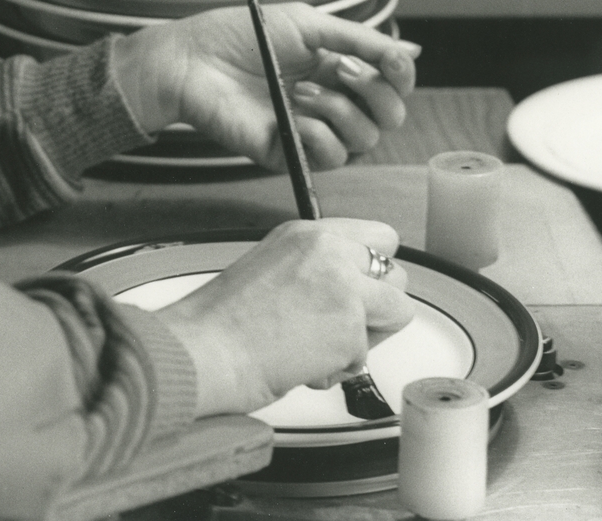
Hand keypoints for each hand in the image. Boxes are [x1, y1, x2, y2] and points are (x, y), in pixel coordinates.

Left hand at [111, 2, 419, 169]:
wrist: (193, 60)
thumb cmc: (240, 36)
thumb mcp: (308, 25)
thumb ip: (361, 39)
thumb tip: (411, 51)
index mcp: (338, 69)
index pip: (393, 84)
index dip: (400, 76)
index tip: (388, 60)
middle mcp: (332, 101)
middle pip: (389, 116)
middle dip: (375, 91)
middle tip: (338, 69)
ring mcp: (311, 130)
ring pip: (365, 139)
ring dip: (340, 109)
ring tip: (299, 90)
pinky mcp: (289, 153)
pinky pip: (331, 157)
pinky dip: (320, 135)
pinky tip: (294, 118)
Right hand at [155, 218, 414, 416]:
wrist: (204, 350)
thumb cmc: (223, 323)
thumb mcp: (271, 267)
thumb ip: (314, 269)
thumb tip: (349, 289)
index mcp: (306, 234)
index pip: (377, 237)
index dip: (372, 270)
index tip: (358, 289)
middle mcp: (329, 251)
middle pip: (396, 273)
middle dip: (379, 305)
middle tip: (342, 324)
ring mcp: (344, 287)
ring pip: (397, 312)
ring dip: (366, 337)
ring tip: (321, 347)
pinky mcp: (350, 326)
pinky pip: (367, 355)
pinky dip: (341, 367)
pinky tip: (306, 364)